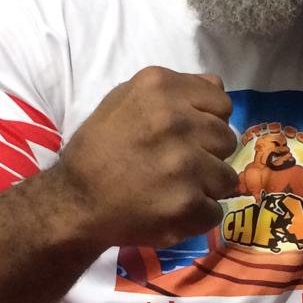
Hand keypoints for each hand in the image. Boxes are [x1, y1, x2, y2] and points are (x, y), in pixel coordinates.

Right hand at [49, 68, 238, 249]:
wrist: (75, 201)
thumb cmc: (99, 148)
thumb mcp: (125, 100)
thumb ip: (175, 90)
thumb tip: (218, 86)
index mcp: (161, 89)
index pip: (221, 103)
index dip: (208, 122)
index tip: (187, 136)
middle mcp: (176, 121)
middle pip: (227, 140)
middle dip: (208, 155)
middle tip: (176, 166)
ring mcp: (185, 165)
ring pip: (227, 177)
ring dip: (205, 187)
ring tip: (173, 189)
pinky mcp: (188, 204)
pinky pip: (215, 211)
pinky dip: (197, 216)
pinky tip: (170, 210)